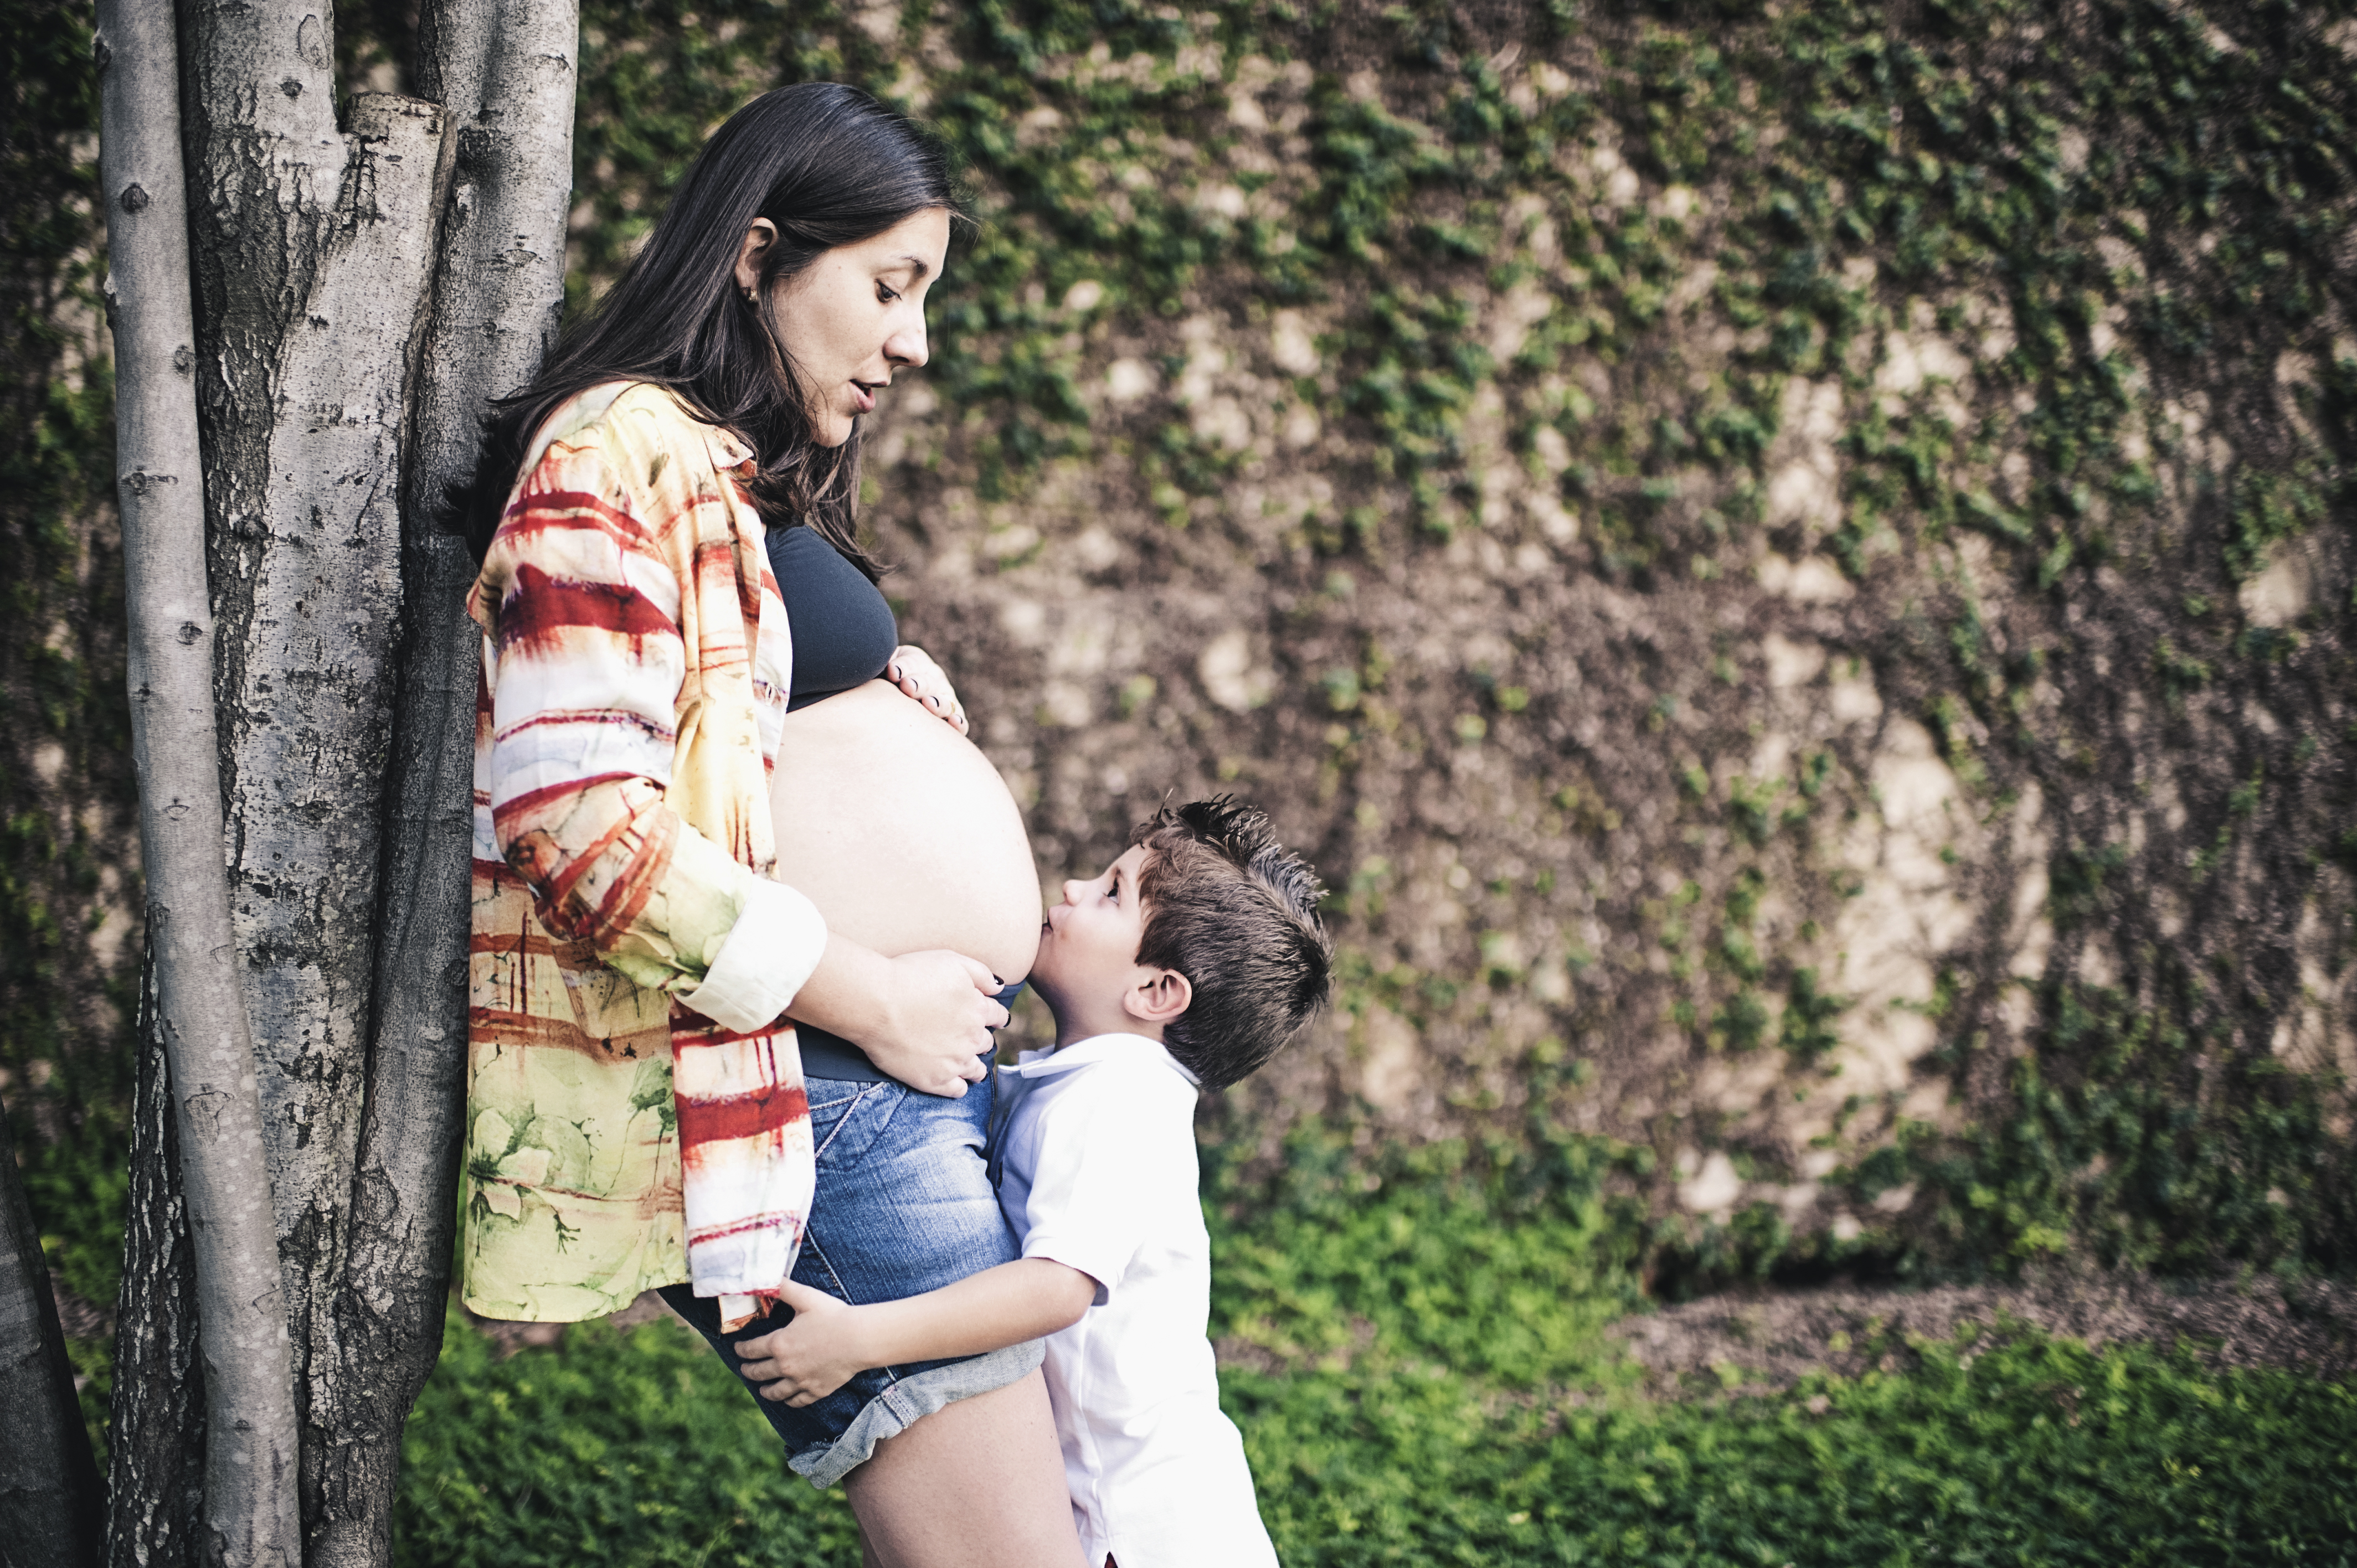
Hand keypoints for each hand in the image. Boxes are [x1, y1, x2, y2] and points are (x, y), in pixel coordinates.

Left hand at [736, 1281, 870, 1406]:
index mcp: (779, 1344)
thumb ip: (783, 1288)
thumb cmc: (833, 1316)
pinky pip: (797, 1401)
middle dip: (748, 1370)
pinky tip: (787, 1398)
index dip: (741, 1349)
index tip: (738, 1349)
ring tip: (762, 1390)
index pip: (751, 1350)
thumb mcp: (806, 1297)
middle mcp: (785, 1366)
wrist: (859, 1339)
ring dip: (765, 1390)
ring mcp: (800, 1381)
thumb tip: (766, 1278)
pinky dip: (789, 1401)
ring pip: (775, 1392)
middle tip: (745, 1369)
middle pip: (759, 1372)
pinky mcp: (815, 1391)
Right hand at [858, 949, 1005, 1096]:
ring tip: (969, 1064)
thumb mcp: (952, 960)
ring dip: (975, 1065)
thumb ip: (982, 974)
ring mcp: (954, 1062)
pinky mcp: (934, 1080)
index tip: (993, 1018)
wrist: (875, 1003)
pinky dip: (959, 1086)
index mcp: (977, 1009)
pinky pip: (958, 1090)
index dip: (995, 1015)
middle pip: (987, 1042)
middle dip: (981, 1038)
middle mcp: (971, 1038)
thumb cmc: (909, 976)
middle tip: (970, 1037)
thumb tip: (999, 987)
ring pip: (977, 1069)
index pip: (997, 1015)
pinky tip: (954, 1081)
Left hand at [885, 644, 968, 734]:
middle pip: (928, 683)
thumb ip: (885, 667)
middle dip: (918, 684)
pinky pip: (959, 722)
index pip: (911, 663)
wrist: (891, 695)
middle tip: (907, 686)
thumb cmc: (882, 681)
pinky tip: (954, 723)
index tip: (892, 671)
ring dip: (937, 703)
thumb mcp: (882, 667)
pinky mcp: (951, 719)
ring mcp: (945, 700)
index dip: (903, 667)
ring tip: (928, 704)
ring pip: (945, 702)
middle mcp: (934, 680)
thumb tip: (889, 670)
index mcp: (916, 664)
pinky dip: (958, 723)